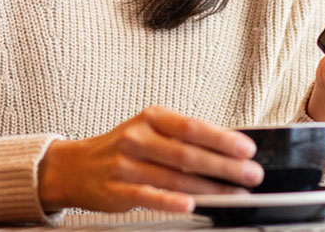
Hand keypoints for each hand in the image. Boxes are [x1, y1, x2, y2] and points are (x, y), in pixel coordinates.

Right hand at [37, 106, 262, 213]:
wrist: (74, 167)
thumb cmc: (122, 148)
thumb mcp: (150, 131)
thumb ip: (184, 138)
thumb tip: (229, 149)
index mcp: (151, 118)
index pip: (193, 127)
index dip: (223, 139)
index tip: (248, 149)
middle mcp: (138, 138)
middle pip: (188, 154)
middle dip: (225, 166)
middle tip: (251, 175)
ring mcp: (125, 165)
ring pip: (174, 178)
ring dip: (209, 188)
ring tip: (234, 194)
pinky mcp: (116, 190)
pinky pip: (148, 196)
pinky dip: (170, 201)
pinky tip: (190, 205)